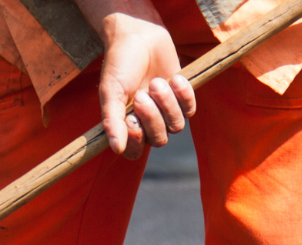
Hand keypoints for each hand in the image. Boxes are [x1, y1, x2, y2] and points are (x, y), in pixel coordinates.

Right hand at [74, 0, 195, 157]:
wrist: (139, 35)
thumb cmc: (120, 64)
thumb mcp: (110, 92)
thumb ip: (112, 121)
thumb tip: (115, 149)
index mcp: (127, 124)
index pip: (135, 152)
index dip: (136, 141)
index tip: (130, 121)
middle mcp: (147, 122)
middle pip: (159, 140)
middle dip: (152, 117)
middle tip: (141, 94)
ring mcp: (166, 110)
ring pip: (176, 126)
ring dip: (166, 103)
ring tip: (156, 81)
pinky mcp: (182, 97)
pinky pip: (190, 110)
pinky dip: (183, 94)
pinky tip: (175, 78)